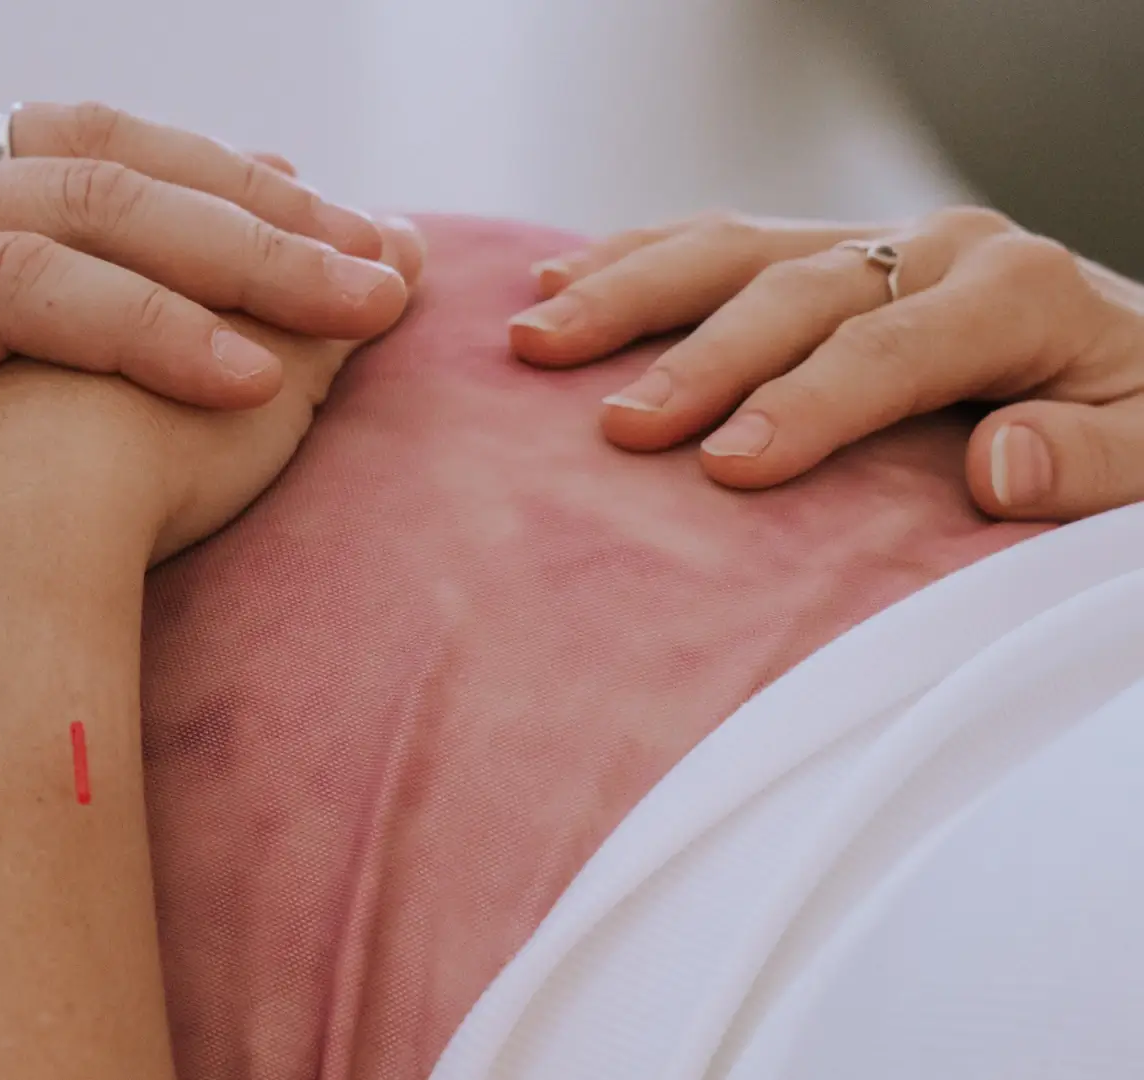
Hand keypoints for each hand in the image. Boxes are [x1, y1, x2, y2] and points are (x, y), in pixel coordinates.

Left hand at [0, 102, 408, 582]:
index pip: (9, 290)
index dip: (142, 326)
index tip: (263, 379)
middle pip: (80, 192)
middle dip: (240, 238)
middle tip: (376, 286)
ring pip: (82, 144)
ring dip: (225, 180)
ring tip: (349, 229)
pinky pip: (49, 135)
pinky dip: (163, 155)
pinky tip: (238, 182)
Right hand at [511, 207, 1143, 519]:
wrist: (1131, 362)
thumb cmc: (1129, 423)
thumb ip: (1094, 463)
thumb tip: (997, 462)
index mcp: (1016, 290)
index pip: (892, 347)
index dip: (808, 404)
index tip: (728, 466)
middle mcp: (934, 246)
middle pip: (794, 290)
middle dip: (699, 358)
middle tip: (621, 427)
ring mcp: (870, 240)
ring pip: (734, 249)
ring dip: (628, 291)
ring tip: (538, 336)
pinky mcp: (825, 252)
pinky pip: (718, 240)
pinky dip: (634, 256)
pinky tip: (559, 277)